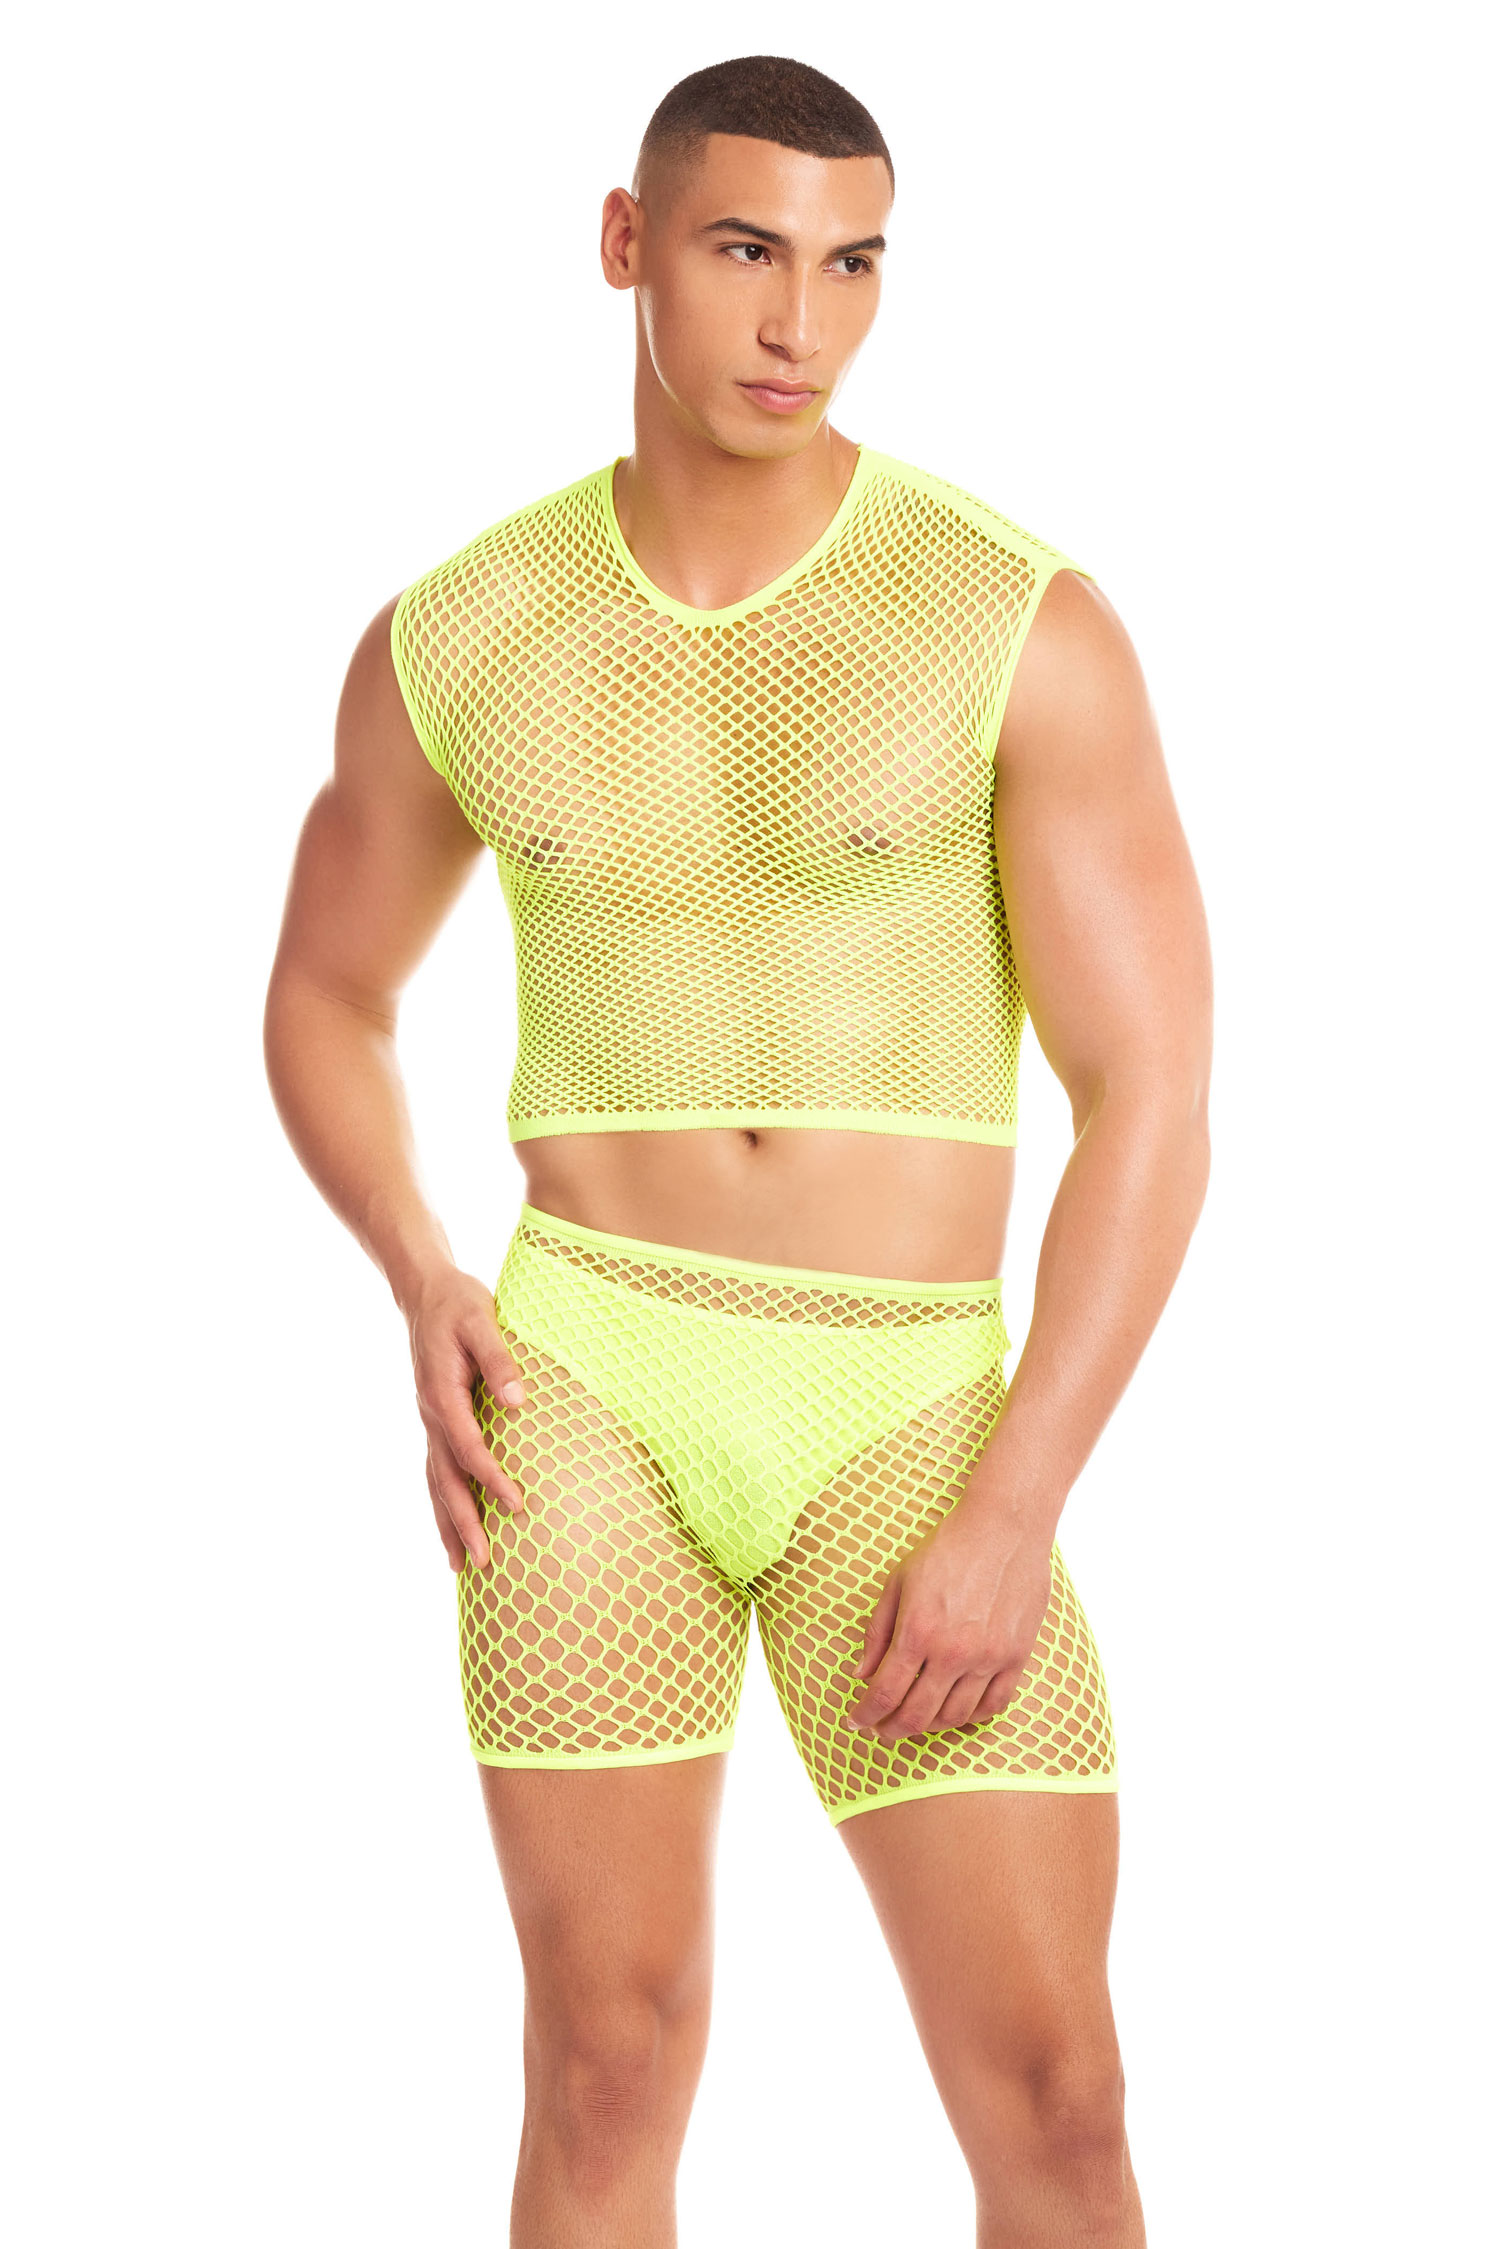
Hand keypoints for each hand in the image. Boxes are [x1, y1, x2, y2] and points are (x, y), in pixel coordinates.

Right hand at [404, 1264, 527, 1573]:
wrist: (427, 1293)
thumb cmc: (459, 1305)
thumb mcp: (482, 1321)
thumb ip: (501, 1360)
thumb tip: (518, 1401)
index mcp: (443, 1395)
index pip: (469, 1449)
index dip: (492, 1479)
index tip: (518, 1505)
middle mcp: (431, 1416)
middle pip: (444, 1481)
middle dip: (463, 1523)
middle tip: (482, 1564)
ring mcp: (430, 1422)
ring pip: (435, 1483)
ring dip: (448, 1524)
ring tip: (462, 1568)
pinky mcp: (436, 1422)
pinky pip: (436, 1472)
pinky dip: (443, 1504)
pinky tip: (453, 1529)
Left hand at [847, 1497, 1054, 1743]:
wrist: (1004, 1528)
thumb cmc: (947, 1548)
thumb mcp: (898, 1581)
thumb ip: (877, 1631)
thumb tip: (861, 1673)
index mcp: (918, 1631)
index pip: (884, 1692)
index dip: (865, 1714)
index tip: (856, 1721)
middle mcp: (953, 1652)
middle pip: (917, 1715)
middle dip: (892, 1730)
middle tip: (881, 1730)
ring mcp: (988, 1658)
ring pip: (954, 1717)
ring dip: (929, 1727)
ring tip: (916, 1720)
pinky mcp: (1017, 1656)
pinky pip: (994, 1705)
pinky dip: (972, 1717)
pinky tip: (956, 1710)